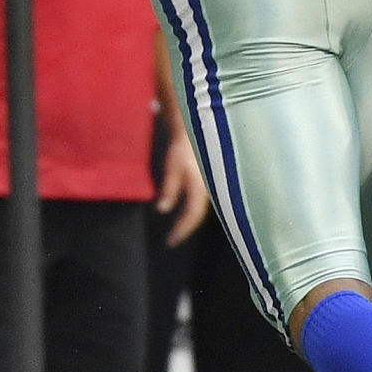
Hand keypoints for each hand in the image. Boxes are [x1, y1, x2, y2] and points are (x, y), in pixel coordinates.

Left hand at [156, 129, 209, 247]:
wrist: (197, 129)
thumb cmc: (183, 147)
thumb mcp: (173, 167)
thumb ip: (169, 189)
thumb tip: (162, 209)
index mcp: (201, 188)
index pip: (192, 216)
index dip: (182, 230)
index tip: (170, 241)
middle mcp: (209, 189)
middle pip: (197, 214)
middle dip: (185, 227)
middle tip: (172, 238)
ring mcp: (210, 185)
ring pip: (200, 207)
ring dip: (189, 219)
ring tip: (177, 227)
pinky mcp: (208, 180)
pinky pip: (200, 199)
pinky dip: (192, 208)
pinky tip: (184, 210)